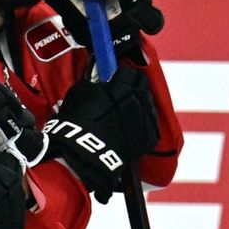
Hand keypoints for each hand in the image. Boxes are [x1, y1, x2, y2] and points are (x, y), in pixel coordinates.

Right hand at [45, 67, 158, 201]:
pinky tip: (134, 125)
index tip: (117, 79)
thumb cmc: (76, 123)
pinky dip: (144, 122)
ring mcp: (146, 119)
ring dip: (140, 104)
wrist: (84, 155)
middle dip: (134, 87)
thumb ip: (95, 84)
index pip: (130, 73)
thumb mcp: (80, 93)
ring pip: (149, 104)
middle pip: (143, 86)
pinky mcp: (150, 137)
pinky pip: (151, 123)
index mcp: (121, 86)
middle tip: (124, 92)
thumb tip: (102, 83)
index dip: (122, 75)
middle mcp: (138, 100)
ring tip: (129, 111)